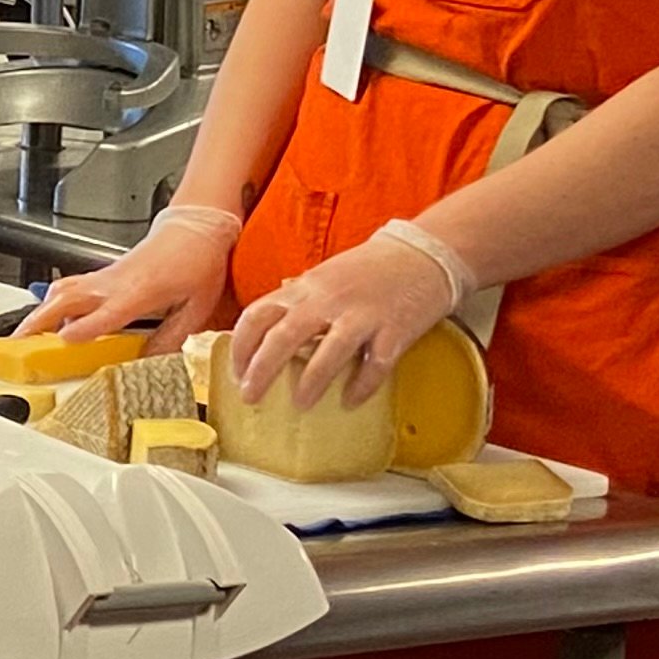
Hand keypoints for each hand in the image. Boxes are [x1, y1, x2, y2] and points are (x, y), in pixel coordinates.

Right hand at [18, 215, 233, 343]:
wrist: (194, 228)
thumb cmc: (197, 262)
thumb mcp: (197, 306)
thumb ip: (172, 337)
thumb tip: (150, 362)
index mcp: (140, 291)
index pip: (106, 313)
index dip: (86, 328)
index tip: (65, 341)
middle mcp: (115, 283)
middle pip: (68, 299)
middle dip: (40, 321)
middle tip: (20, 343)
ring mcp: (106, 278)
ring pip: (63, 291)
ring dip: (40, 311)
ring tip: (23, 334)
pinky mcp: (104, 275)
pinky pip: (70, 286)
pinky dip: (53, 301)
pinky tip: (49, 316)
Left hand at [232, 232, 459, 413]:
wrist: (421, 255)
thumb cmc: (368, 271)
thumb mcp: (323, 279)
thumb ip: (297, 303)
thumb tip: (267, 336)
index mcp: (306, 288)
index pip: (259, 314)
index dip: (242, 346)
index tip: (237, 372)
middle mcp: (328, 299)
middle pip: (284, 335)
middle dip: (261, 370)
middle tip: (250, 396)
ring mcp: (363, 314)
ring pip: (329, 352)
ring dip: (311, 382)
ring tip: (300, 404)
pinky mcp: (395, 330)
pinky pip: (375, 364)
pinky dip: (361, 386)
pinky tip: (351, 401)